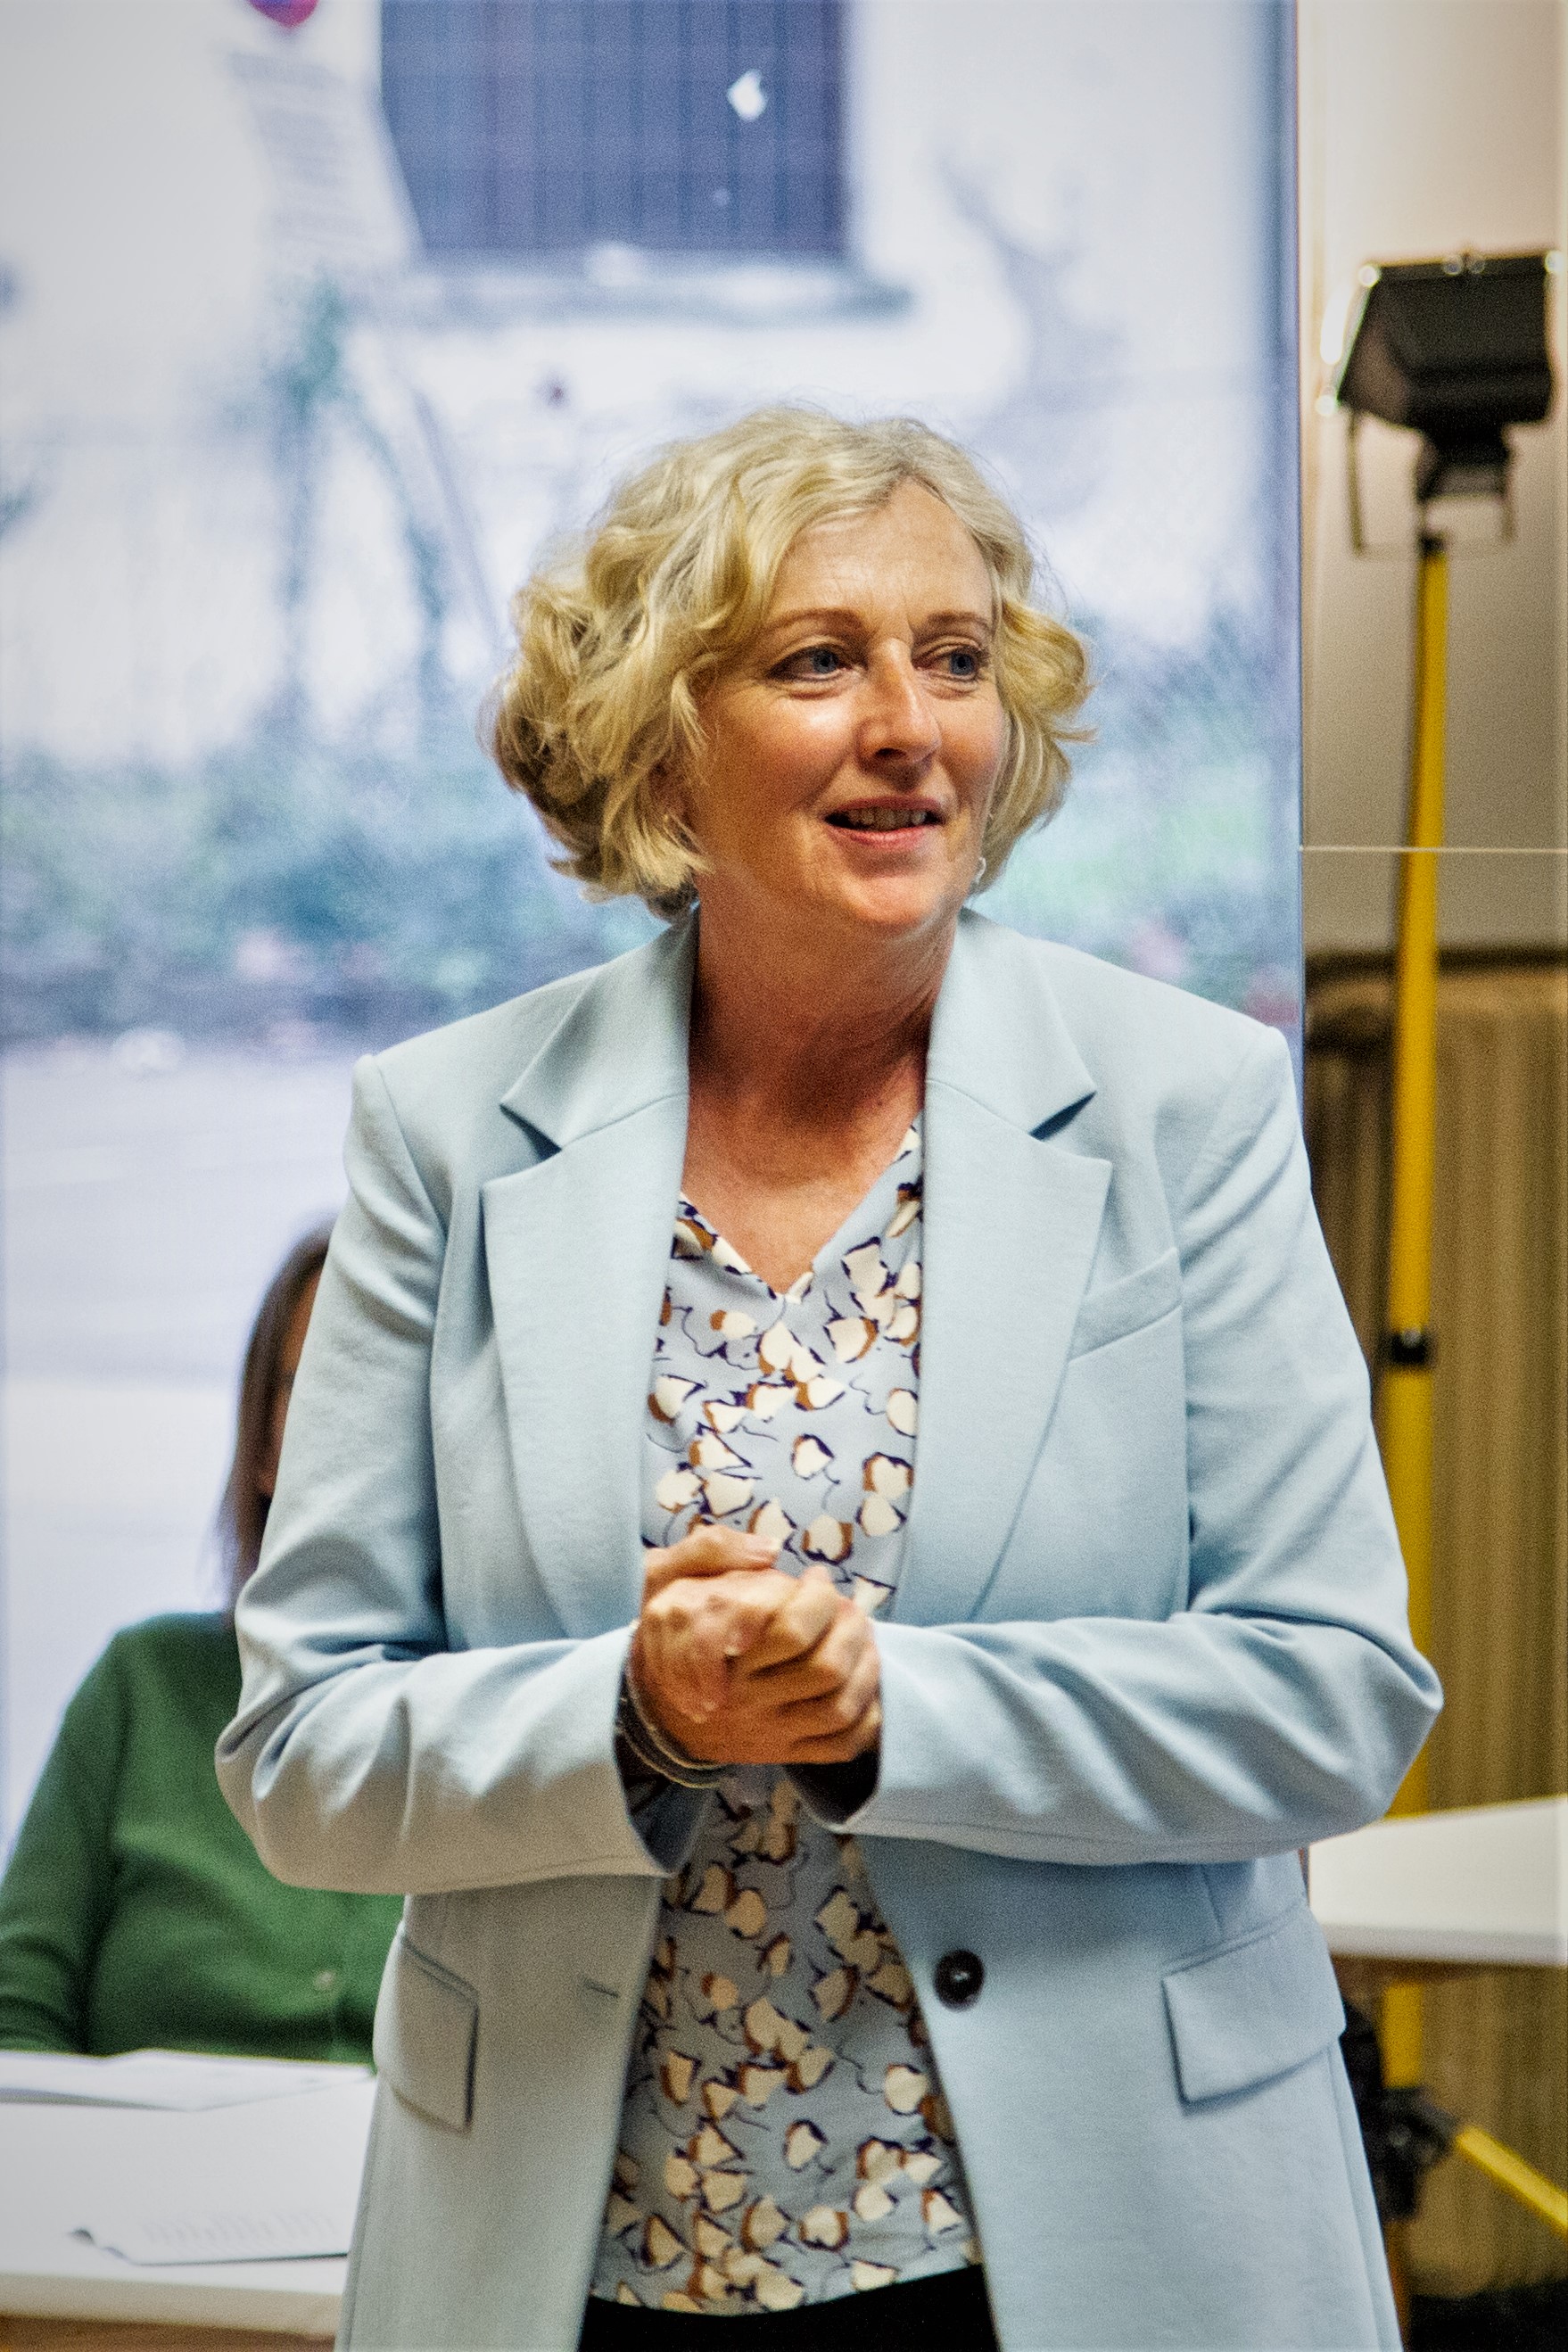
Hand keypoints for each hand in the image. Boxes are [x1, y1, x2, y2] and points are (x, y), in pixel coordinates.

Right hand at [629, 1523, 881, 1768]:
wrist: (651, 1706)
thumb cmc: (670, 1629)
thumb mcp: (665, 1574)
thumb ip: (711, 1548)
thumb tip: (769, 1550)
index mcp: (723, 1651)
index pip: (791, 1630)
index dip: (818, 1598)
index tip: (816, 1577)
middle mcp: (746, 1695)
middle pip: (823, 1669)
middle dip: (850, 1629)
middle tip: (847, 1606)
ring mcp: (766, 1729)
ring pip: (837, 1707)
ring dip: (865, 1667)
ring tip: (862, 1636)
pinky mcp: (782, 1752)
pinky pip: (839, 1744)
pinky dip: (866, 1714)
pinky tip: (863, 1680)